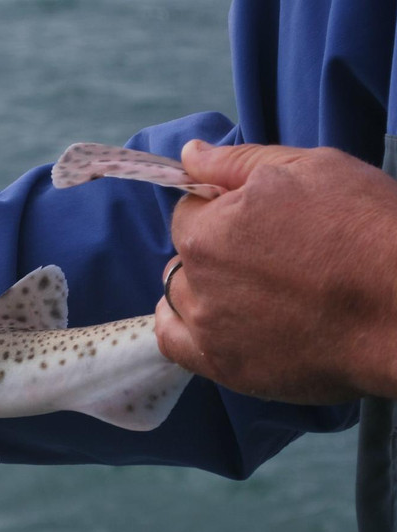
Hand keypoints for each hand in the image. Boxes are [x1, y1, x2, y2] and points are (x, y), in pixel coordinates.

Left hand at [155, 141, 396, 403]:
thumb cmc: (365, 229)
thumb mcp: (310, 169)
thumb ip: (237, 163)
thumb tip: (188, 154)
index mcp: (207, 233)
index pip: (187, 213)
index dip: (218, 211)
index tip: (256, 220)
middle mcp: (197, 284)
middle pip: (183, 260)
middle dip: (211, 252)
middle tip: (266, 256)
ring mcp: (209, 331)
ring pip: (177, 301)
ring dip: (201, 291)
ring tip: (251, 291)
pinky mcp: (225, 368)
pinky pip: (174, 347)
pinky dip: (184, 332)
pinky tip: (214, 323)